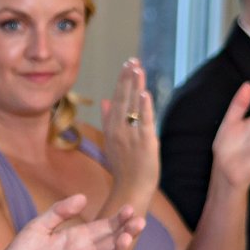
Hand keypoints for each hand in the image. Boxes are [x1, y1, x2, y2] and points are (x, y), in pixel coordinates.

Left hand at [0, 195, 143, 249]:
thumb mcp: (36, 228)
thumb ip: (58, 212)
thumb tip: (83, 197)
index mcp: (77, 239)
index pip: (104, 227)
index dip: (118, 219)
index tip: (129, 208)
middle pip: (113, 243)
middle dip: (128, 232)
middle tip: (139, 221)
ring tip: (127, 238)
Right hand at [98, 59, 158, 207]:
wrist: (130, 189)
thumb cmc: (123, 167)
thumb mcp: (111, 141)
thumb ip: (108, 119)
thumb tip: (104, 100)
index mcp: (112, 127)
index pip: (117, 98)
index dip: (123, 80)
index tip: (128, 63)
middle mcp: (119, 129)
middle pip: (123, 98)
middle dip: (128, 78)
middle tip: (132, 60)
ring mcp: (131, 135)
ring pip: (132, 106)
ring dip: (135, 87)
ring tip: (137, 69)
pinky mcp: (145, 142)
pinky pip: (144, 122)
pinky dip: (144, 108)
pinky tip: (145, 94)